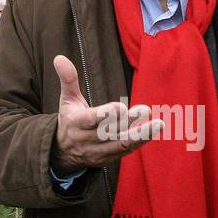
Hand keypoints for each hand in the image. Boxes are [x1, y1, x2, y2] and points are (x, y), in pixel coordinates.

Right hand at [52, 54, 161, 173]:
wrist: (62, 151)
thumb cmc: (69, 118)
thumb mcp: (67, 99)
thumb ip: (68, 79)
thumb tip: (59, 57)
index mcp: (76, 122)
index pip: (91, 120)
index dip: (106, 114)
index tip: (121, 107)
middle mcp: (86, 139)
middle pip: (109, 132)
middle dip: (128, 122)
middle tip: (145, 110)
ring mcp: (96, 152)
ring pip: (120, 144)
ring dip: (140, 135)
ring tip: (158, 124)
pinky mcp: (106, 159)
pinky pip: (125, 151)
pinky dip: (139, 141)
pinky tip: (153, 131)